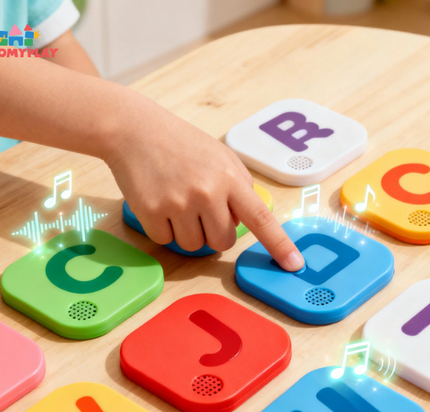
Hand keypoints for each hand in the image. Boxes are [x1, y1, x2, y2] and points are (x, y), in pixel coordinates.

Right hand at [106, 96, 304, 270]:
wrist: (135, 129)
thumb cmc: (182, 144)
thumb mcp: (221, 157)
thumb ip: (239, 187)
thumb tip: (244, 221)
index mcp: (230, 178)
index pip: (260, 218)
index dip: (279, 244)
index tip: (294, 264)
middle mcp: (207, 192)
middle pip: (221, 242)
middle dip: (213, 233)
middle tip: (198, 208)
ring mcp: (177, 203)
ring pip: (193, 246)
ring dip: (186, 232)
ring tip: (176, 201)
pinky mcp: (150, 212)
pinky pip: (165, 241)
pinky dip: (162, 228)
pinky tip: (157, 202)